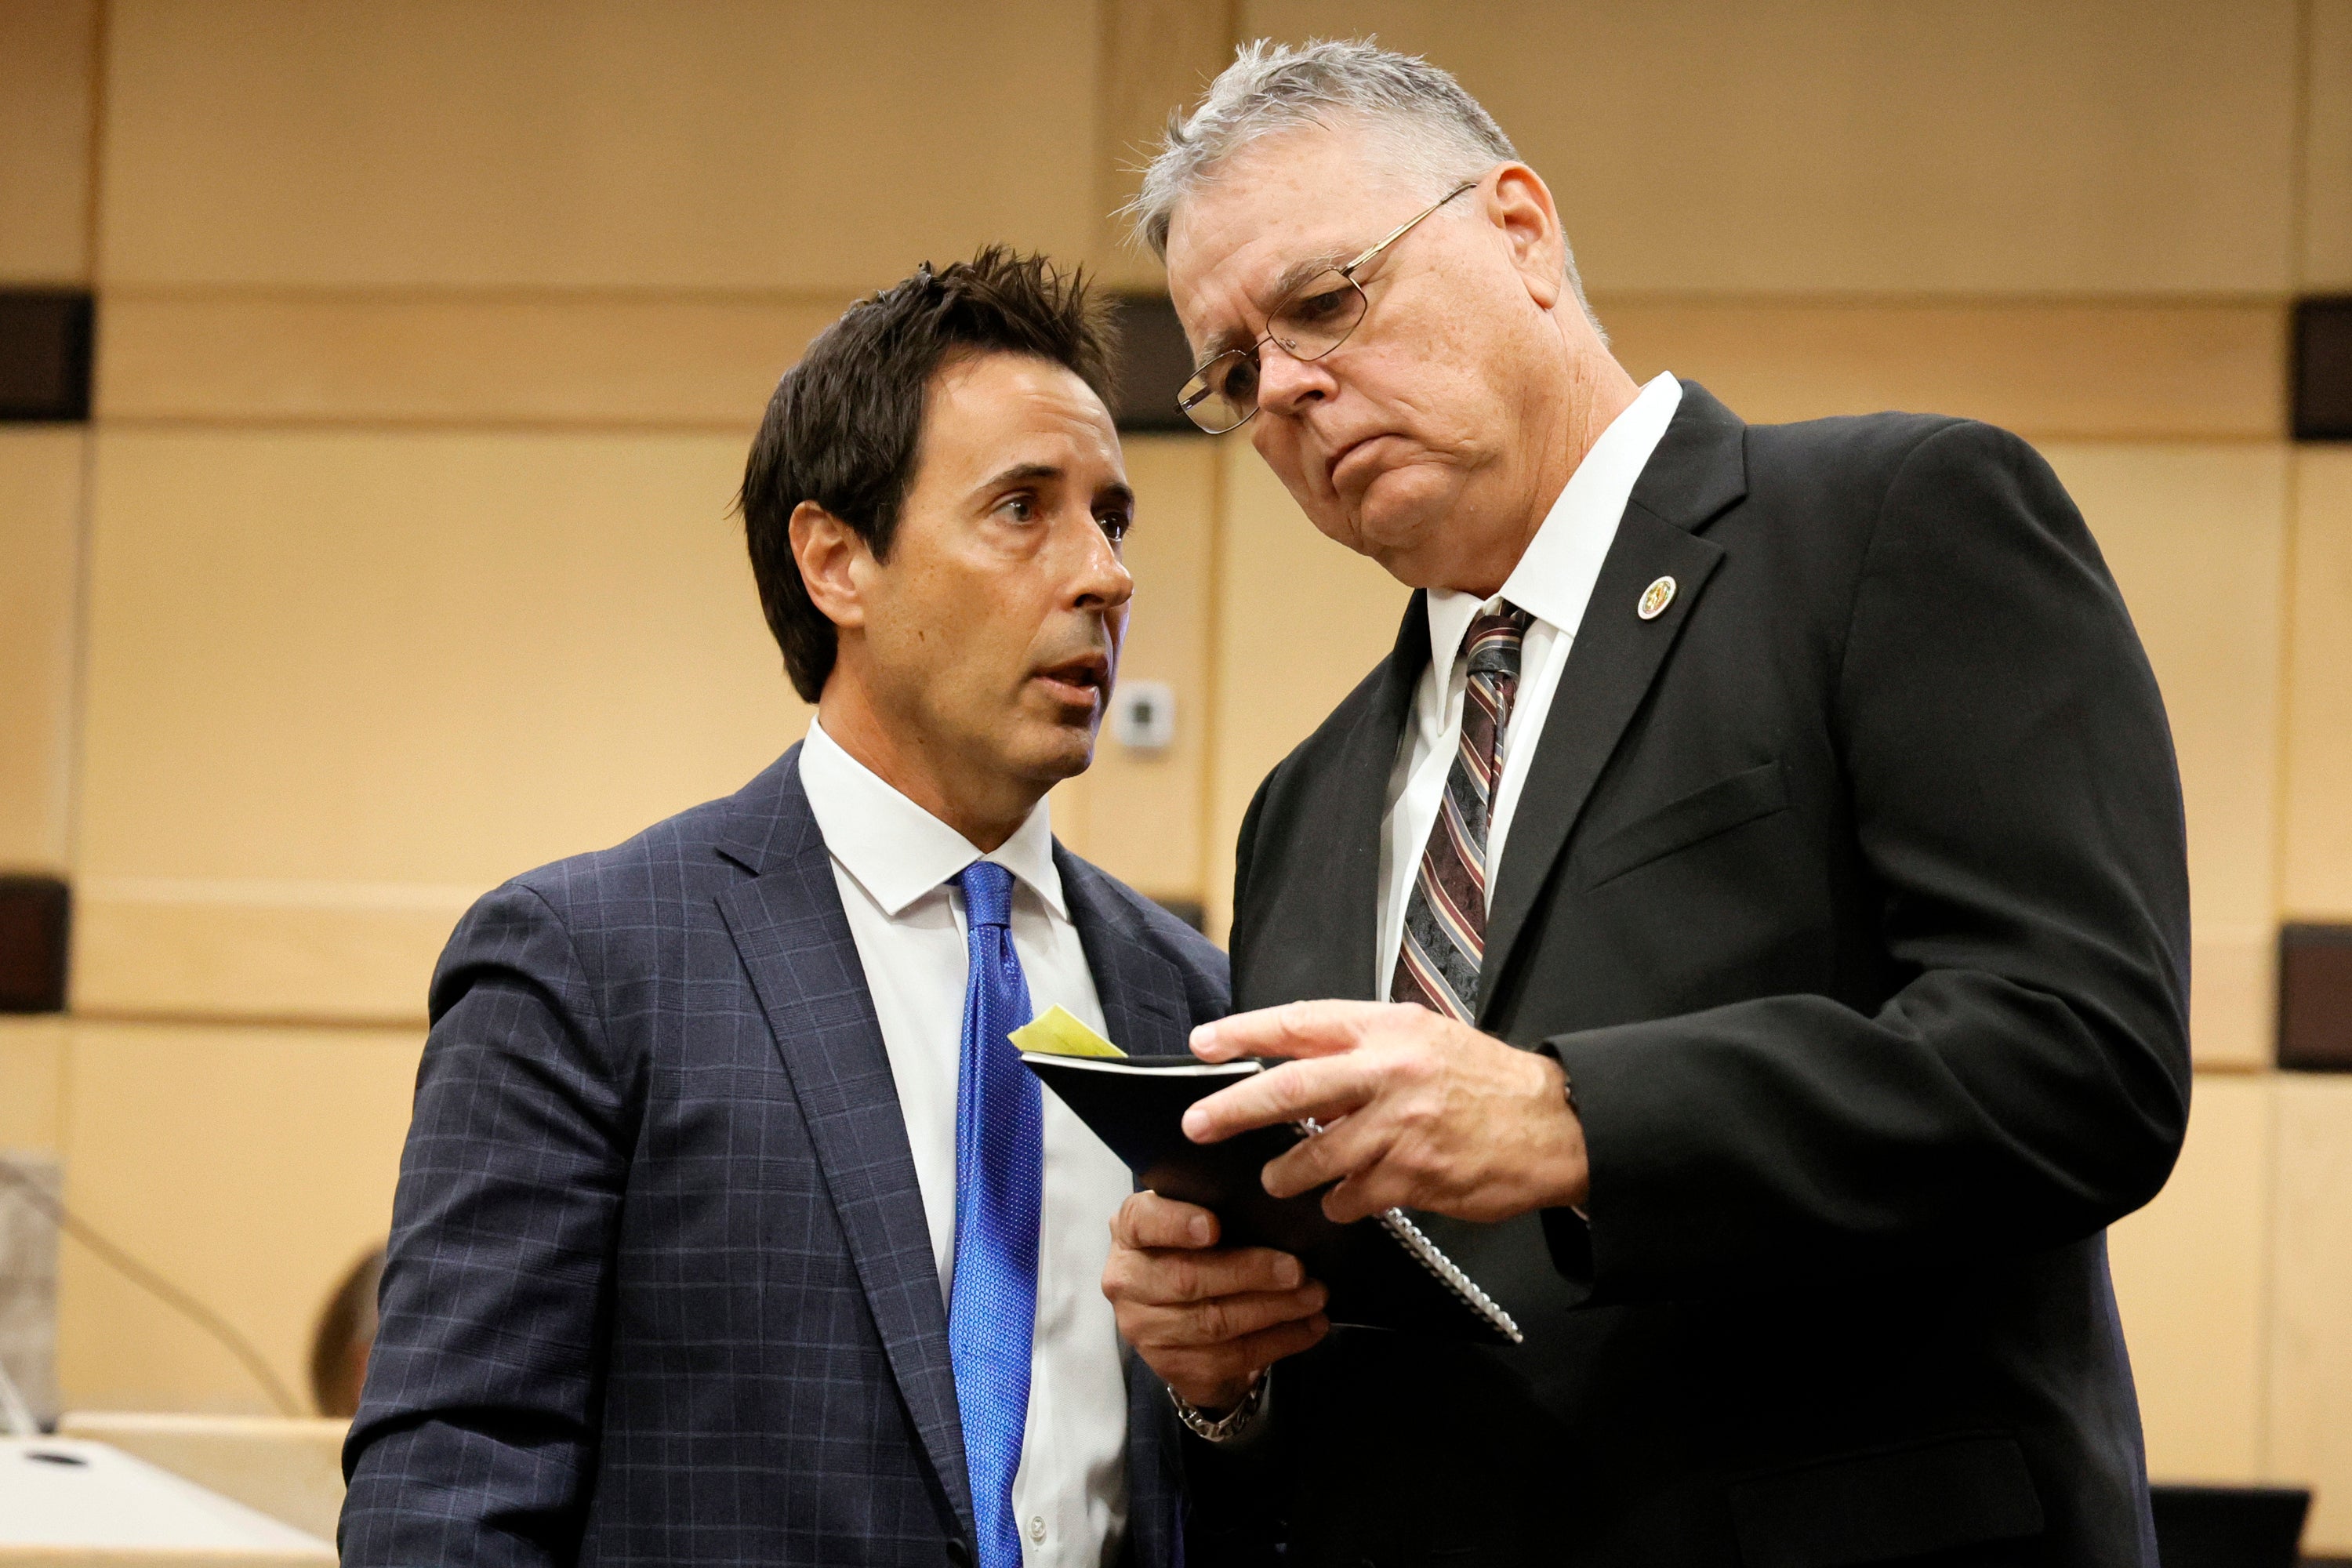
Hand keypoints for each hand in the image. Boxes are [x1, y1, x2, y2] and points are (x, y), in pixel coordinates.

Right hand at [1102, 1191, 1329, 1410]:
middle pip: (1187, 1278)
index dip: (1176, 1224)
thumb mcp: (1194, 1221)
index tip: (1213, 1226)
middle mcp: (1128, 1281)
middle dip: (1249, 1273)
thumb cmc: (1195, 1252)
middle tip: (1296, 1269)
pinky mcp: (1172, 1367)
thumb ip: (1218, 1210)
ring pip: (1214, 1323)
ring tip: (1314, 1297)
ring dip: (1273, 1310)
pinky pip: (1231, 1357)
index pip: (1142, 1221)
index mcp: (1130, 1233)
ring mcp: (1145, 1330)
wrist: (1176, 1315)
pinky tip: (1308, 1327)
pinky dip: (1279, 1341)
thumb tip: (1276, 1211)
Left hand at [1185, 1000, 1588, 1224]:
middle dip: (1234, 1109)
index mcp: (1387, 1029)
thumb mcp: (1425, 1038)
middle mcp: (1389, 1072)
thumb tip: (1296, 1063)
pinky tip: (1342, 1201)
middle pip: (1291, 1089)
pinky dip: (1338, 1203)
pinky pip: (1351, 1197)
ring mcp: (1400, 1127)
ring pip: (1315, 1156)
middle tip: (1198, 1123)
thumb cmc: (1484, 1081)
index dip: (1244, 1033)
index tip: (1203, 1043)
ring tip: (1278, 1178)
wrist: (1555, 1124)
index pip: (1300, 1023)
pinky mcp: (1413, 1176)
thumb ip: (1363, 1046)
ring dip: (1287, 1173)